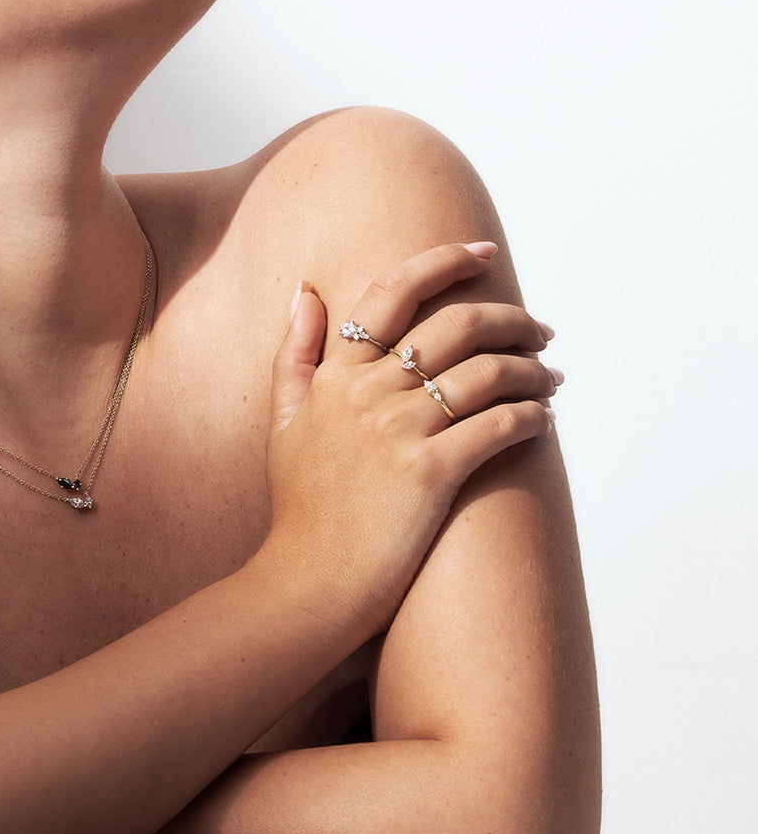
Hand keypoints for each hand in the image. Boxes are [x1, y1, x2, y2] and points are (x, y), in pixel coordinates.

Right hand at [259, 241, 558, 643]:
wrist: (307, 581)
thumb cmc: (299, 505)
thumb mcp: (282, 419)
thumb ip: (294, 353)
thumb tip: (304, 294)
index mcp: (336, 375)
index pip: (392, 292)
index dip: (442, 262)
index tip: (483, 253)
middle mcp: (369, 392)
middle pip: (455, 326)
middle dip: (510, 319)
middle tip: (539, 330)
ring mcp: (400, 431)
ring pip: (487, 374)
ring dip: (532, 370)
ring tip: (551, 377)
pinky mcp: (432, 473)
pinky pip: (499, 426)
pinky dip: (532, 415)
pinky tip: (544, 418)